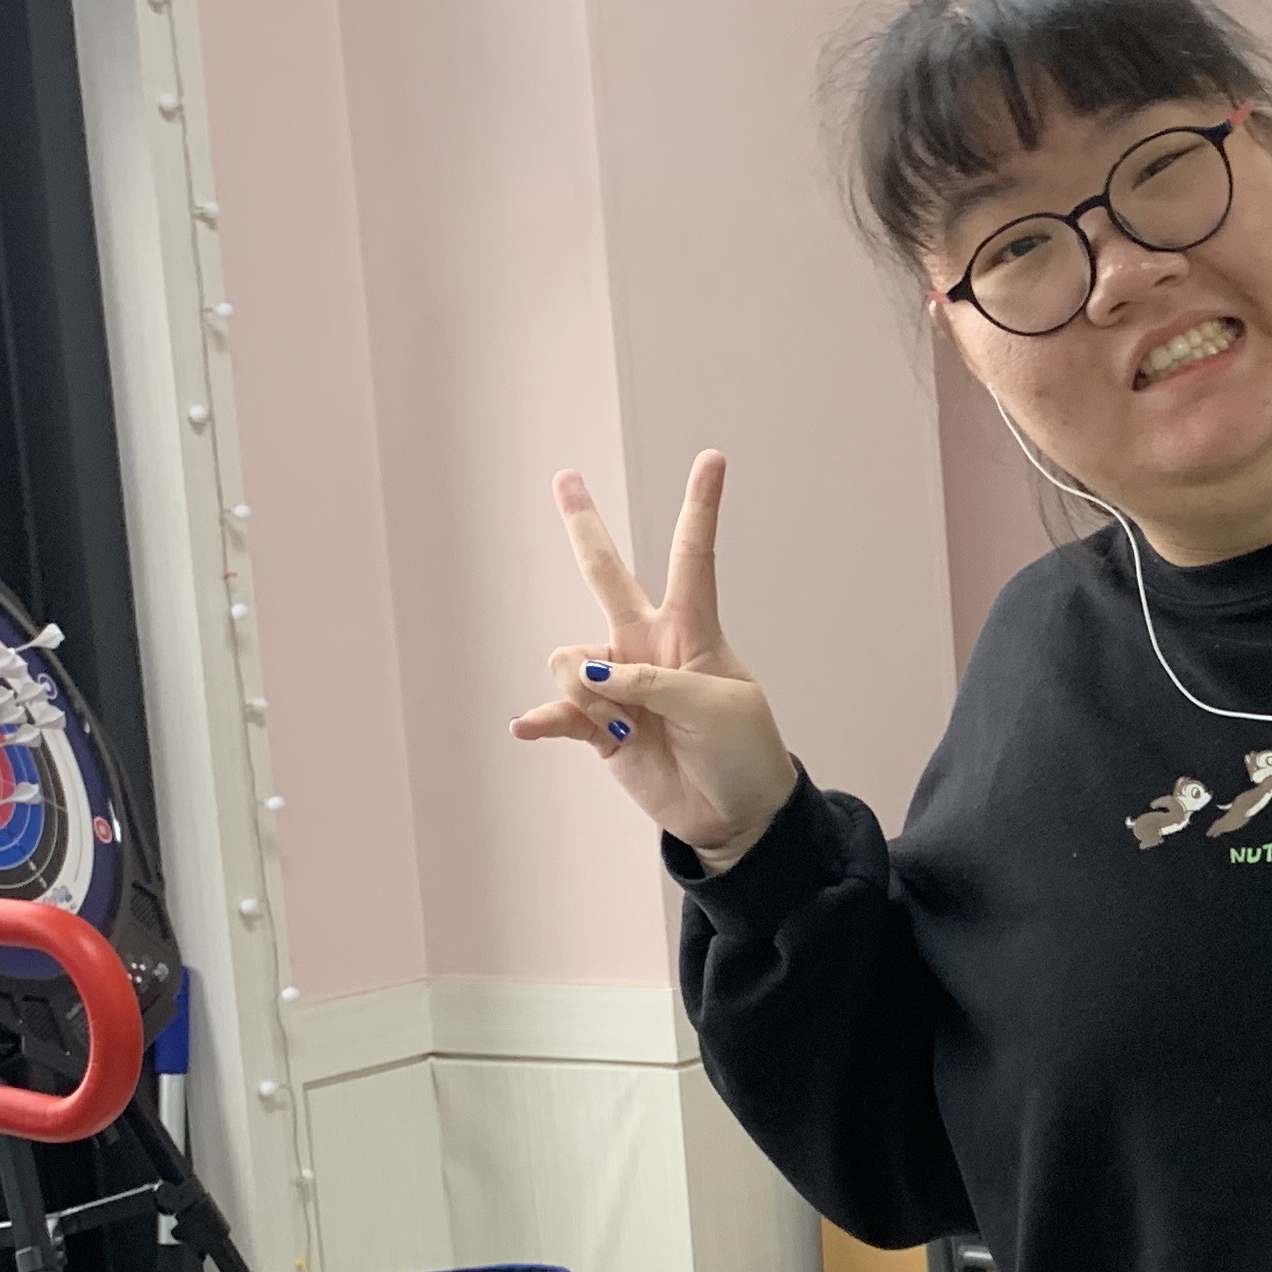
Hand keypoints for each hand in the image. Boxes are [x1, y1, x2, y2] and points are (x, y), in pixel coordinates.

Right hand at [510, 450, 799, 866]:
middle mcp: (647, 645)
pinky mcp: (600, 727)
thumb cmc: (743, 751)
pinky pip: (557, 713)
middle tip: (564, 478)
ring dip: (588, 693)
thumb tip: (592, 673)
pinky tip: (528, 729)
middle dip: (583, 526)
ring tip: (628, 727)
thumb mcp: (718, 707)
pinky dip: (544, 719)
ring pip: (569, 660)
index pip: (694, 556)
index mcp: (693, 629)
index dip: (700, 507)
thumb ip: (656, 680)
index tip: (712, 457)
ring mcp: (618, 684)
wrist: (735, 814)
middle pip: (606, 574)